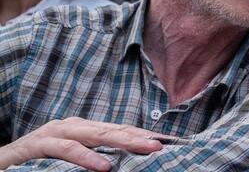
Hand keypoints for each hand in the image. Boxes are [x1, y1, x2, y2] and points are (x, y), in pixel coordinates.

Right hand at [0, 117, 165, 170]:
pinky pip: (65, 149)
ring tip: (145, 149)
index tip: (167, 142)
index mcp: (83, 130)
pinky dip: (86, 157)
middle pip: (112, 130)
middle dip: (139, 136)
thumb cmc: (37, 164)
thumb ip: (96, 159)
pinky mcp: (37, 145)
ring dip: (122, 141)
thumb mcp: (71, 162)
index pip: (119, 130)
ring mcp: (55, 132)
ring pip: (94, 134)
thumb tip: (122, 165)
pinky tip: (104, 166)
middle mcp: (72, 126)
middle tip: (162, 144)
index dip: (142, 135)